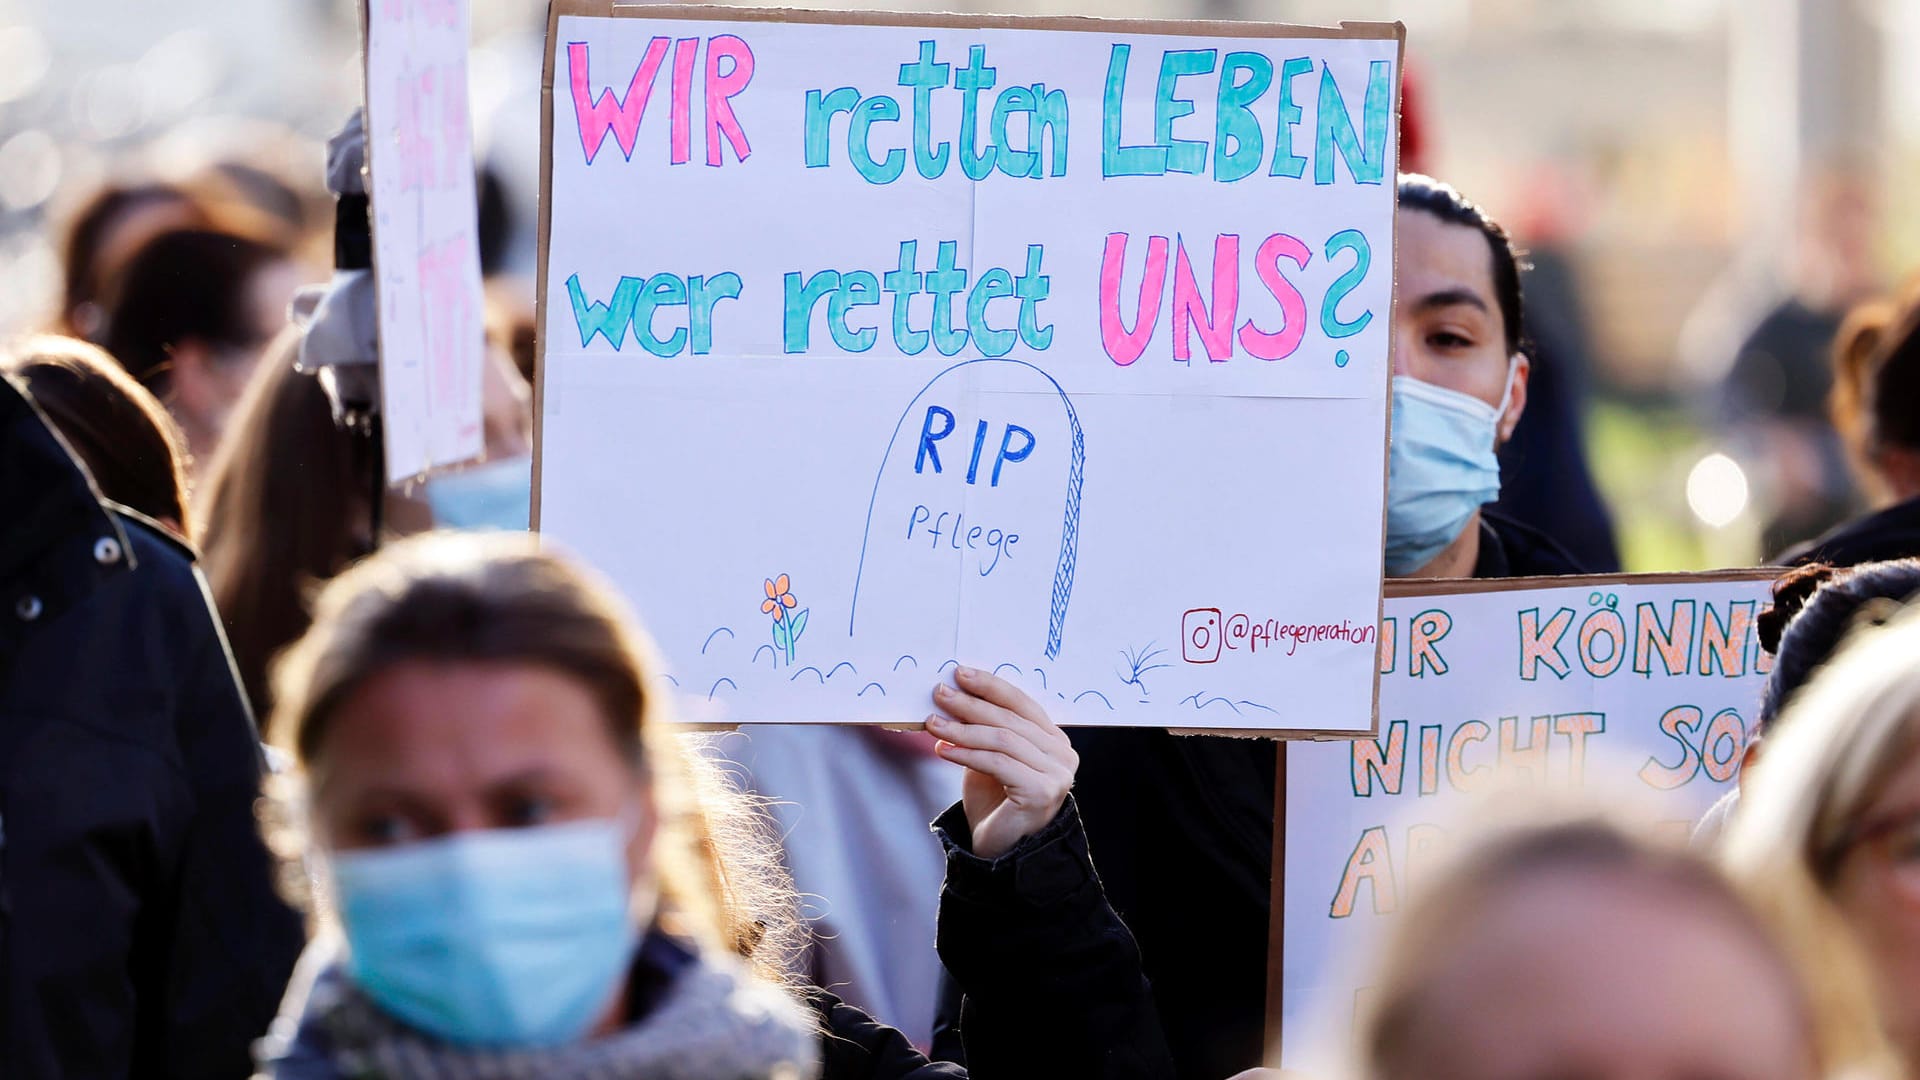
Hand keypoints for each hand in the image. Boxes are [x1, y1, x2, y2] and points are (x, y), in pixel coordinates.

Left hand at [926, 666, 1077, 859]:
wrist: (999, 851)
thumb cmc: (994, 803)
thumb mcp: (988, 757)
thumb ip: (983, 729)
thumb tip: (954, 693)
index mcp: (1054, 740)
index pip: (1022, 703)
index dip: (991, 686)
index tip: (960, 674)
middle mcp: (1062, 754)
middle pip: (1011, 719)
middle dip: (971, 704)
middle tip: (940, 694)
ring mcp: (1056, 774)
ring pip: (1003, 739)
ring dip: (962, 729)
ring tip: (933, 723)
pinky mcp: (1041, 792)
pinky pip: (997, 763)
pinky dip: (966, 753)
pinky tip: (942, 749)